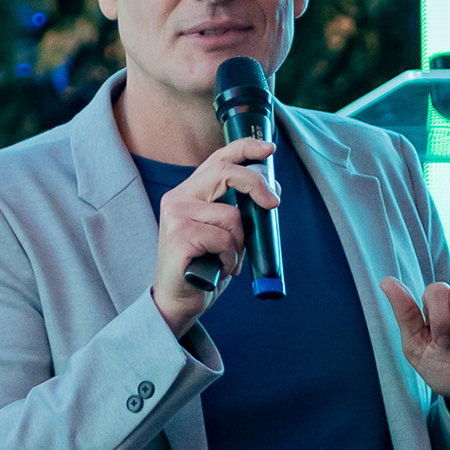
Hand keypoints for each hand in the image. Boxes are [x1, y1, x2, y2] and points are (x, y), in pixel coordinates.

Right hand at [151, 137, 280, 338]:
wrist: (179, 300)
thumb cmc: (205, 266)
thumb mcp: (226, 233)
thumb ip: (241, 210)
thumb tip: (272, 188)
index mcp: (189, 192)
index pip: (217, 159)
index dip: (244, 149)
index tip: (268, 149)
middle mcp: (178, 197)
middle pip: (225, 173)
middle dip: (256, 185)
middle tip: (273, 205)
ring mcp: (176, 216)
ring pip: (231, 216)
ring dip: (240, 243)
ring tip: (227, 260)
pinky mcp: (179, 236)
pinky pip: (224, 240)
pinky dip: (231, 259)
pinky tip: (220, 269)